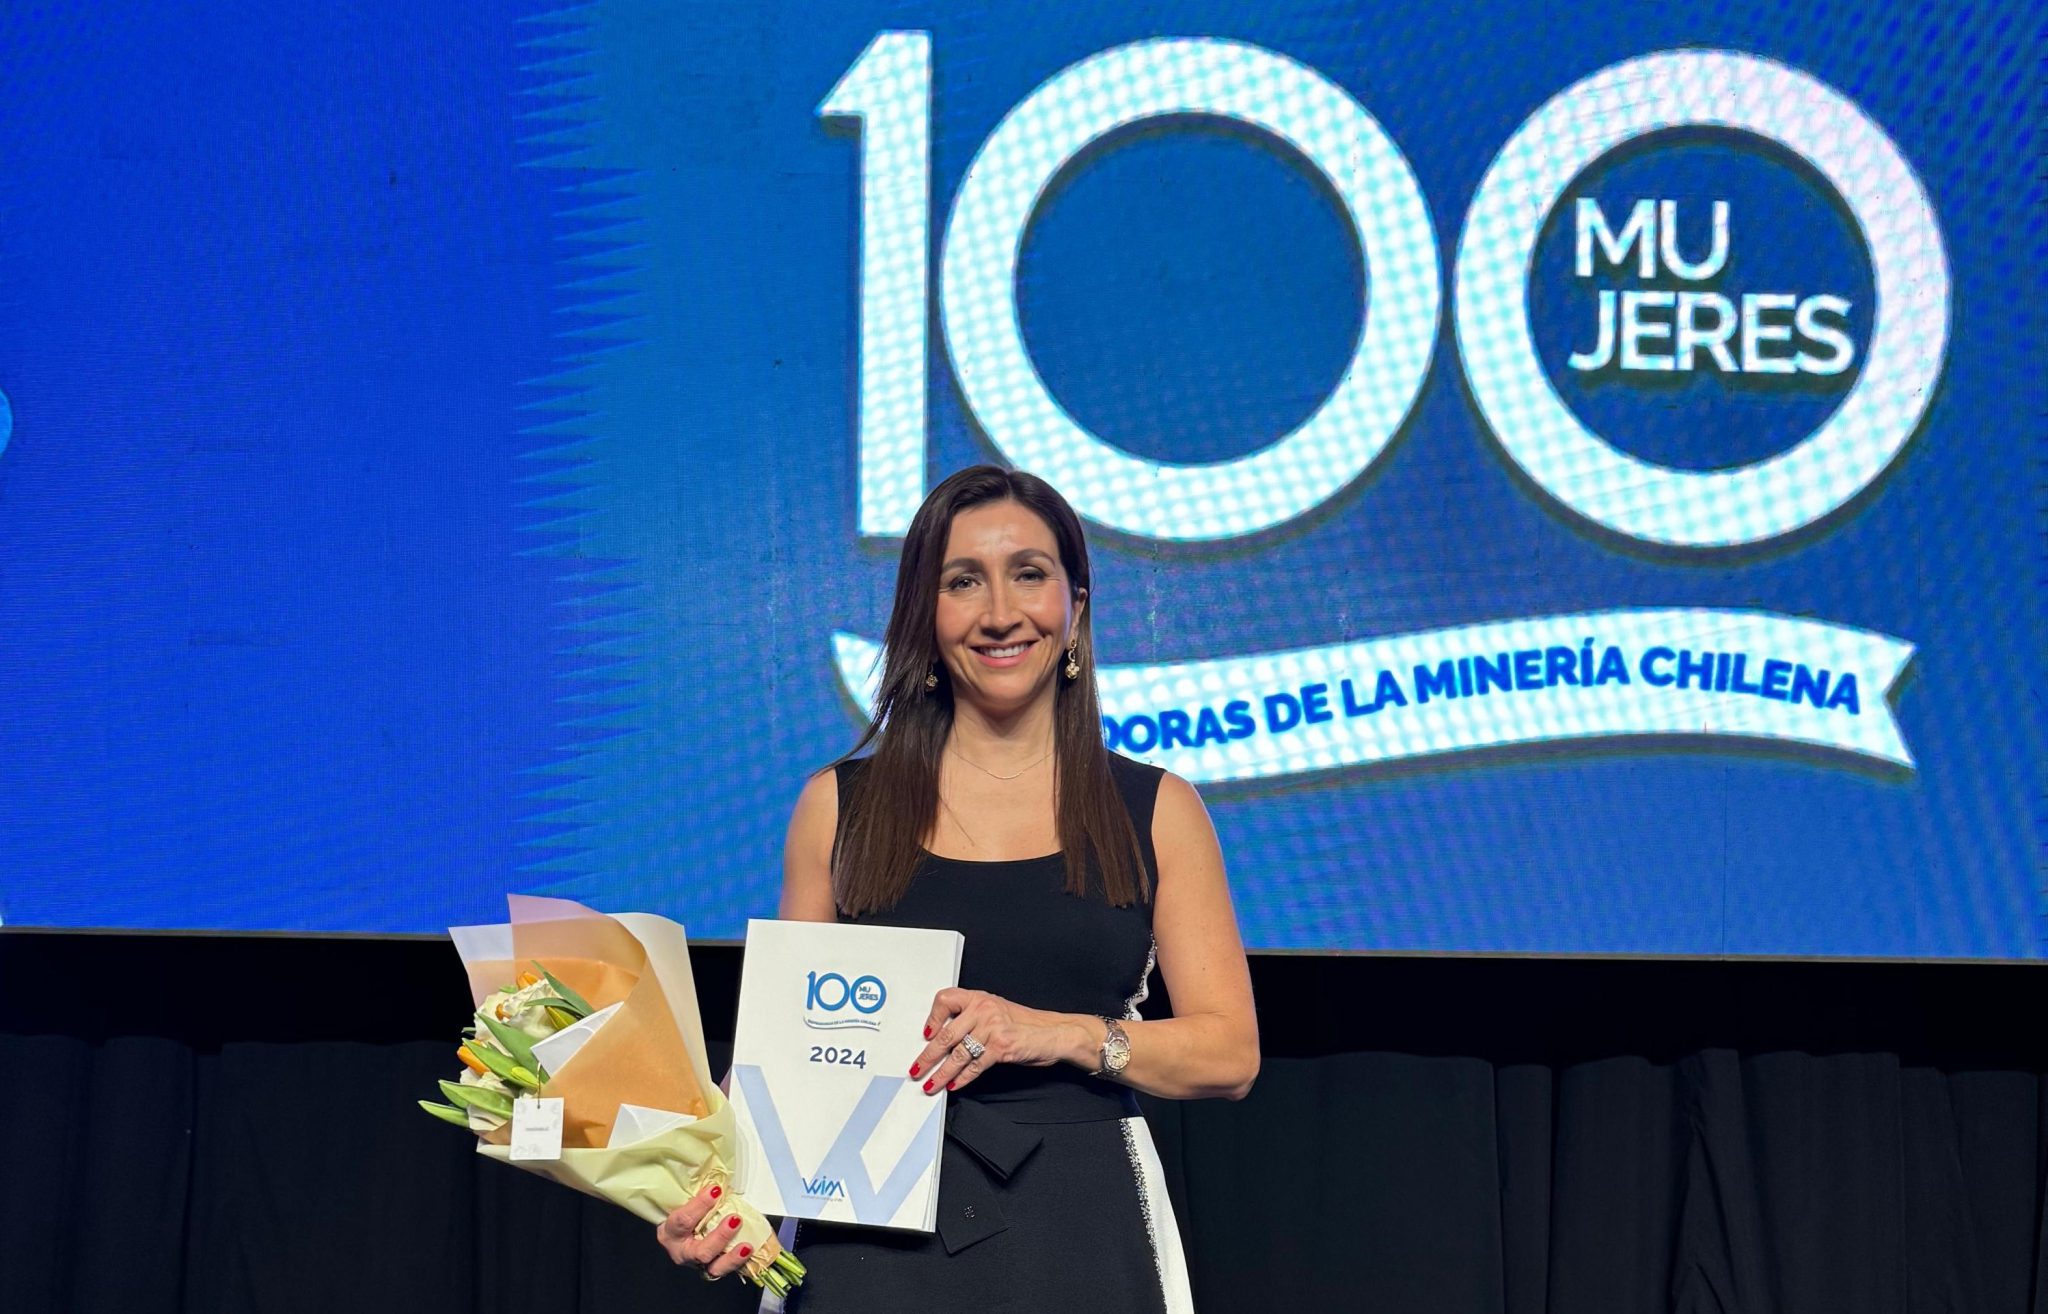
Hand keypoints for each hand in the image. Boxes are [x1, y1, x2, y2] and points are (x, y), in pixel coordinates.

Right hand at [654, 1183, 751, 1278]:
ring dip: (732, 1257)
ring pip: (714, 1268)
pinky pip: (726, 1269)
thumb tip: (718, 1181)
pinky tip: (749, 1251)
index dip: (699, 1206)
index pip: (682, 1221)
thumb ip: (696, 1196)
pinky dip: (739, 1262)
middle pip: (700, 1252)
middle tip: (734, 1220)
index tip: (716, 1190)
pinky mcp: (711, 1270)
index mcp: (670, 1232)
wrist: (679, 1235)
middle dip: (720, 1237)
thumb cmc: (683, 1216)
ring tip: (746, 1245)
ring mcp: (697, 1265)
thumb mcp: (682, 1204)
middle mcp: (682, 1252)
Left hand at [907, 987, 1089, 1094]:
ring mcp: (992, 1028)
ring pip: (958, 1054)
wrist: (1054, 1032)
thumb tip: (944, 1038)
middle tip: (916, 1068)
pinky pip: (975, 1066)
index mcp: (979, 998)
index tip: (925, 1035)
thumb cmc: (1024, 1024)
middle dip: (928, 1056)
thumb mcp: (996, 1011)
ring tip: (931, 1084)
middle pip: (946, 1034)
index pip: (945, 1000)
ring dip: (941, 1073)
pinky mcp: (1001, 1047)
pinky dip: (962, 1079)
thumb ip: (972, 1018)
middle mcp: (983, 1010)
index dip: (932, 1018)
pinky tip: (954, 1085)